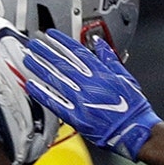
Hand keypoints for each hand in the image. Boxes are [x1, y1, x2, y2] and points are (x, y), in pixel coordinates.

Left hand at [20, 29, 159, 160]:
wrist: (135, 129)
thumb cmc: (132, 106)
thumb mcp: (125, 76)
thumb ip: (110, 59)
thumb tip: (99, 43)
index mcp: (101, 72)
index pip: (77, 52)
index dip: (62, 41)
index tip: (50, 34)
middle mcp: (88, 83)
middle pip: (62, 62)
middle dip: (46, 51)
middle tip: (33, 43)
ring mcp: (81, 99)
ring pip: (56, 79)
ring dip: (40, 68)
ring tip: (28, 58)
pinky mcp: (76, 116)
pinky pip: (55, 102)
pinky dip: (42, 93)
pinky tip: (31, 85)